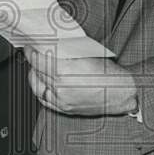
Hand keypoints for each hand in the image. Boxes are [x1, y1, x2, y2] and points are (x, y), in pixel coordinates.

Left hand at [23, 47, 137, 116]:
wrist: (123, 93)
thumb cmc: (110, 74)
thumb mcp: (86, 55)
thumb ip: (65, 52)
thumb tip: (51, 46)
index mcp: (65, 71)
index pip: (39, 60)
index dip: (32, 51)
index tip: (30, 46)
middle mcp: (61, 87)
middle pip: (36, 72)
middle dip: (33, 61)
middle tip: (35, 53)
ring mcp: (62, 100)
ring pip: (37, 86)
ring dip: (35, 75)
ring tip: (38, 67)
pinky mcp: (65, 108)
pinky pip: (44, 99)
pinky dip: (40, 89)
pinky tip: (43, 83)